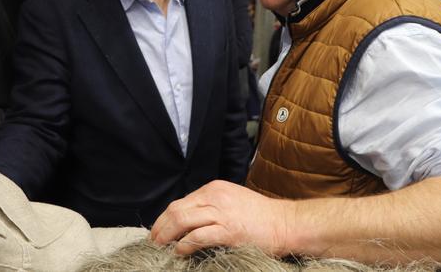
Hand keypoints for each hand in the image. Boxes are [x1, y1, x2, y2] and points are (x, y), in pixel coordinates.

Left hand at [150, 180, 289, 255]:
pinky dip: (184, 245)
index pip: (181, 202)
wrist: (286, 223)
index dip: (165, 218)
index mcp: (214, 189)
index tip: (159, 231)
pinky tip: (179, 252)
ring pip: (182, 220)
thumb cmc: (261, 217)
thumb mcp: (232, 201)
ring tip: (161, 248)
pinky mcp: (229, 230)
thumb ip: (211, 206)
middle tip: (153, 242)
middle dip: (160, 227)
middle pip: (176, 209)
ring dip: (167, 236)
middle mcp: (215, 196)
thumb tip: (188, 222)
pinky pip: (198, 236)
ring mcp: (221, 212)